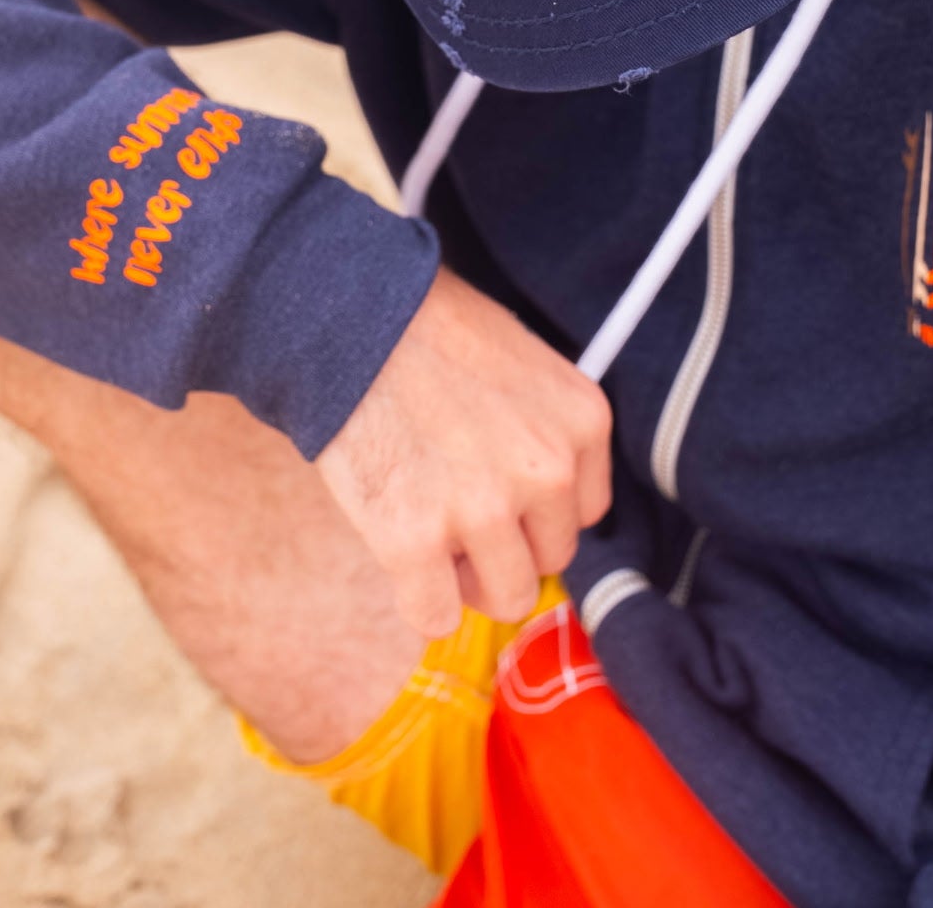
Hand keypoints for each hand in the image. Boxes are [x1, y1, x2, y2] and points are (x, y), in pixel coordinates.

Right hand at [316, 269, 611, 638]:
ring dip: (466, 578)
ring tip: (428, 527)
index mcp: (582, 421)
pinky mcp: (416, 541)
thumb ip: (542, 429)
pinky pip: (436, 617)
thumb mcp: (520, 360)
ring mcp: (484, 510)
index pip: (583, 510)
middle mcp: (547, 470)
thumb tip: (537, 499)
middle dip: (505, 545)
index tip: (498, 487)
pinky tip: (400, 556)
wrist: (349, 314)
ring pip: (505, 597)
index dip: (535, 507)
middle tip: (454, 507)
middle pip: (550, 558)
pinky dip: (420, 601)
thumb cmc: (427, 326)